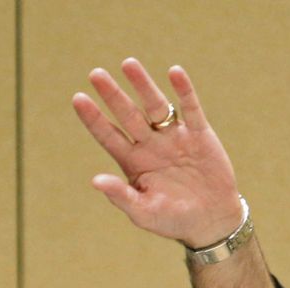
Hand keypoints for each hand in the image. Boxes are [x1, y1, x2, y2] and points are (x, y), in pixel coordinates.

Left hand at [73, 58, 242, 248]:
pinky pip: (190, 108)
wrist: (211, 221)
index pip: (108, 136)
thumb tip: (95, 181)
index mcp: (133, 163)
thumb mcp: (144, 213)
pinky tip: (174, 73)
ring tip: (127, 64)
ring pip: (155, 105)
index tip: (78, 99)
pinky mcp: (199, 134)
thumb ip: (121, 197)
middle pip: (128, 115)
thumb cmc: (173, 220)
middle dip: (112, 95)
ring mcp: (174, 137)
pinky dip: (183, 91)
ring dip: (142, 85)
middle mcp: (150, 145)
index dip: (93, 119)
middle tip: (95, 74)